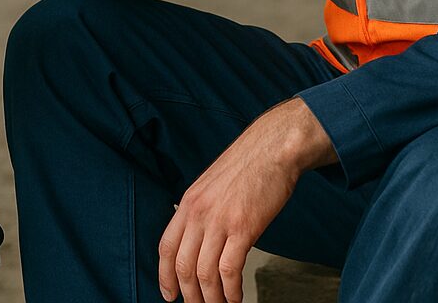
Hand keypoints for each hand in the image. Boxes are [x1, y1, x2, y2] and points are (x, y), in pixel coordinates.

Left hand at [158, 99, 335, 302]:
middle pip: (183, 266)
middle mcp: (199, 212)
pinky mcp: (244, 227)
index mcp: (189, 201)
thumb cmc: (248, 165)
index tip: (169, 295)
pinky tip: (237, 299)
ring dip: (211, 299)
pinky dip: (232, 292)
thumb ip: (202, 210)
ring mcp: (220, 220)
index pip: (166, 246)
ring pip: (205, 273)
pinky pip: (230, 270)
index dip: (165, 275)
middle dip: (190, 295)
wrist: (272, 148)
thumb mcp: (212, 184)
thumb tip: (200, 240)